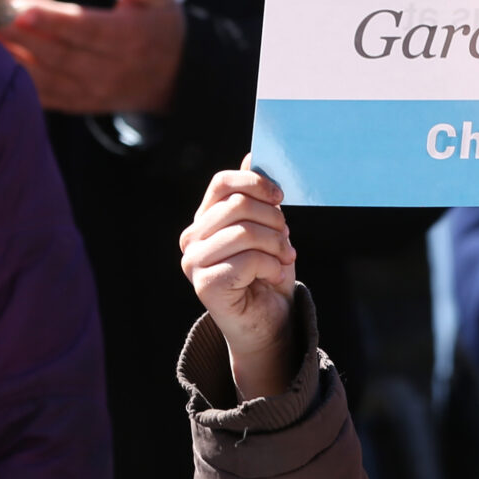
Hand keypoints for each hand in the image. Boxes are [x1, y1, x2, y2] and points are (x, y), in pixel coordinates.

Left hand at [0, 0, 185, 114]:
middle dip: (20, 35)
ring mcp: (91, 92)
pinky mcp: (77, 104)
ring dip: (12, 56)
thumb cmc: (159, 28)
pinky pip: (43, 96)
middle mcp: (109, 70)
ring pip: (45, 77)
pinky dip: (17, 81)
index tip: (20, 6)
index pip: (86, 28)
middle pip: (58, 53)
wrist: (172, 80)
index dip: (52, 20)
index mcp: (129, 39)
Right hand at [180, 162, 297, 402]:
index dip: (255, 184)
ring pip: (245, 232)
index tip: (280, 198)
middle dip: (274, 221)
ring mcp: (194, 262)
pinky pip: (247, 261)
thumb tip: (253, 154)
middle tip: (286, 243)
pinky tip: (274, 277)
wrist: (270, 324)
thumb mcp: (269, 230)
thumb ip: (258, 197)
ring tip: (283, 260)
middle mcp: (192, 239)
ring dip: (276, 247)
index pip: (222, 183)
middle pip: (238, 206)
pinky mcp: (204, 285)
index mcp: (205, 220)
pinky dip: (271, 267)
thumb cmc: (268, 276)